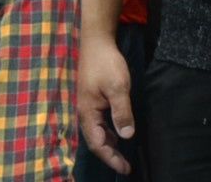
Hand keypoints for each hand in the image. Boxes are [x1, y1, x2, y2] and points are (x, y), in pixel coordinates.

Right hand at [77, 37, 136, 172]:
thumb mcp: (118, 87)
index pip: (98, 144)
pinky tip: (117, 131)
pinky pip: (97, 122)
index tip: (126, 168)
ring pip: (96, 132)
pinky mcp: (90, 98)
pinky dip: (107, 131)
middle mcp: (84, 111)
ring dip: (108, 143)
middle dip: (110, 155)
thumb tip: (126, 136)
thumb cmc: (106, 63)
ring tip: (122, 152)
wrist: (95, 41)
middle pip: (95, 141)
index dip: (111, 158)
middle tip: (126, 165)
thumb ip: (122, 112)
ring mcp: (86, 105)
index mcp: (88, 112)